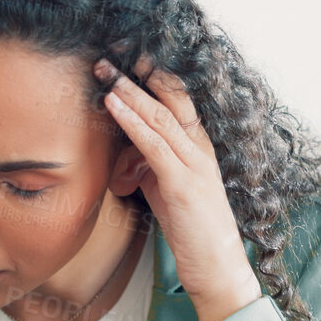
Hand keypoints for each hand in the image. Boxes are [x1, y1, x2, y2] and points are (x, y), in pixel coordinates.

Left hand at [96, 57, 260, 320]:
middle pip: (168, 99)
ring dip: (128, 90)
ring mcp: (194, 164)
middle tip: (109, 53)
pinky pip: (153, 144)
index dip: (152, 75)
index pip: (177, 99)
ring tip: (104, 70)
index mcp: (198, 147)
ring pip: (159, 115)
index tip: (125, 56)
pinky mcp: (182, 184)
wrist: (217, 267)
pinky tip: (113, 103)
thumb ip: (151, 166)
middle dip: (137, 74)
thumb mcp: (167, 189)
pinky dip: (131, 120)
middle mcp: (200, 148)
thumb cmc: (192, 230)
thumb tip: (127, 154)